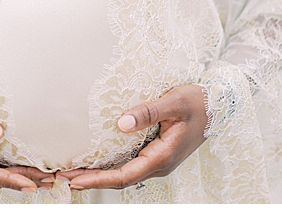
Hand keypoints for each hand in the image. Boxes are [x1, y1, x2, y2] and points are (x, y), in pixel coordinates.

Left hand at [57, 84, 207, 190]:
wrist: (218, 105)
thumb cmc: (197, 101)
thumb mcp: (173, 101)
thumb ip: (148, 112)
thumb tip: (121, 123)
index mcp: (163, 155)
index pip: (125, 175)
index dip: (99, 180)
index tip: (76, 180)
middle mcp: (159, 163)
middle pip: (121, 179)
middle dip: (92, 181)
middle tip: (63, 178)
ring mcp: (157, 160)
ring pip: (124, 174)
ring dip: (99, 176)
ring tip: (72, 173)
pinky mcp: (155, 153)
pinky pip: (129, 165)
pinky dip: (110, 167)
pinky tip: (95, 163)